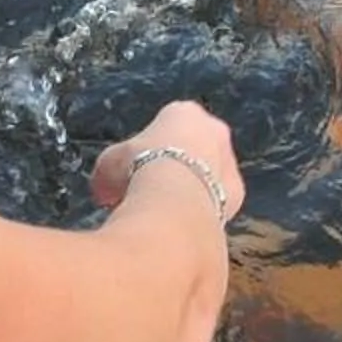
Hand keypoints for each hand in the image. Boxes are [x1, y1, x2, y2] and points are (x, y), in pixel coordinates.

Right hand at [92, 100, 244, 223]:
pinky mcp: (236, 197)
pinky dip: (197, 214)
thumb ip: (111, 171)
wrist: (172, 204)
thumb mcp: (109, 164)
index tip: (135, 167)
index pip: (169, 125)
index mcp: (185, 112)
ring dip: (189, 192)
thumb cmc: (138, 170)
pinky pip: (213, 202)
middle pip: (194, 149)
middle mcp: (215, 133)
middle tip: (150, 189)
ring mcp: (230, 164)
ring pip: (207, 177)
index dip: (149, 147)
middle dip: (175, 168)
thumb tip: (105, 190)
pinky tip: (177, 229)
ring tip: (162, 214)